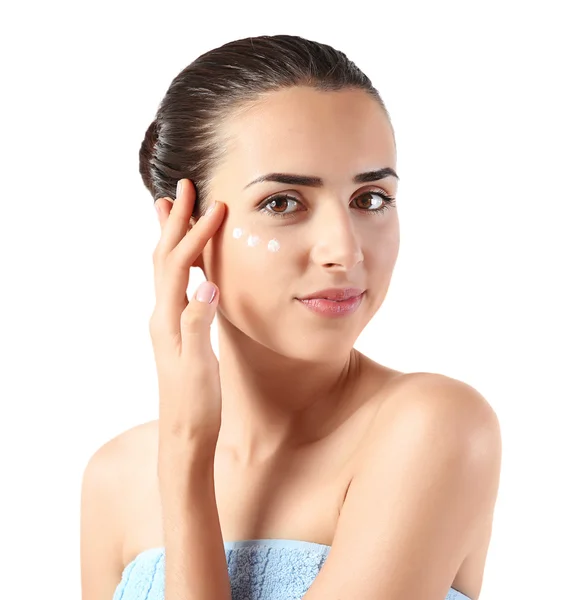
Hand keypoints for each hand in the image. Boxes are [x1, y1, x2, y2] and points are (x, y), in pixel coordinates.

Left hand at [149, 178, 225, 460]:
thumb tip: (206, 284)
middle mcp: (162, 317)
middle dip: (174, 222)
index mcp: (168, 321)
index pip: (180, 266)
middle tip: (182, 189)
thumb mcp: (199, 367)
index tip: (215, 208)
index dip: (196, 235)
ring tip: (168, 209)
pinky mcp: (176, 330)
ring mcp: (167, 323)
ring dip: (169, 235)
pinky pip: (173, 284)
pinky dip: (177, 260)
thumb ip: (198, 324)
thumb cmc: (195, 406)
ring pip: (165, 269)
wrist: (185, 436)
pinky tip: (183, 258)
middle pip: (164, 258)